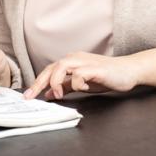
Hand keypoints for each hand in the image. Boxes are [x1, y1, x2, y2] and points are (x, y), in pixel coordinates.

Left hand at [23, 52, 140, 99]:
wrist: (128, 71)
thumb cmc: (105, 76)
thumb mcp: (82, 83)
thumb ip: (66, 87)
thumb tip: (49, 94)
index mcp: (71, 62)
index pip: (49, 70)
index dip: (37, 82)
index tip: (28, 96)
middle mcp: (75, 59)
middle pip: (51, 68)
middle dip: (39, 82)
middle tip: (31, 96)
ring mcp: (85, 62)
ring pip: (62, 66)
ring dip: (56, 81)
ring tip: (59, 94)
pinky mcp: (96, 68)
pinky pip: (80, 73)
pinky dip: (77, 82)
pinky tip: (83, 88)